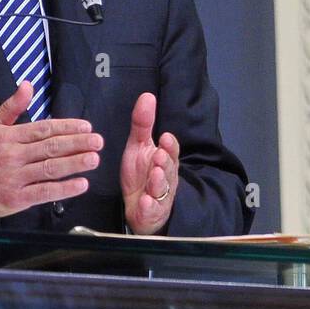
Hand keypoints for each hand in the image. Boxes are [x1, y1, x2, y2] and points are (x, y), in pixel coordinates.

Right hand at [0, 80, 103, 218]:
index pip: (43, 129)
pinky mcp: (16, 198)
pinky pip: (44, 192)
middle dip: (77, 143)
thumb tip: (27, 84)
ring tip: (94, 159)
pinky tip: (81, 184)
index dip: (67, 127)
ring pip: (50, 168)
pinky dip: (64, 189)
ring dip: (75, 164)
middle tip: (98, 141)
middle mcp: (13, 156)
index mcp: (9, 137)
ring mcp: (15, 178)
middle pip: (51, 147)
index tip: (86, 126)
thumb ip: (12, 107)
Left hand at [121, 92, 180, 234]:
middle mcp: (165, 178)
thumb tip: (147, 96)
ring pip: (162, 189)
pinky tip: (145, 201)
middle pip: (169, 170)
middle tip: (158, 155)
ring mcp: (159, 196)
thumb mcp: (138, 147)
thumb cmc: (141, 175)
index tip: (164, 138)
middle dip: (165, 163)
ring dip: (158, 181)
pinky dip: (149, 206)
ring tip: (154, 174)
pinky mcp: (151, 212)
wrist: (139, 208)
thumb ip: (143, 124)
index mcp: (164, 160)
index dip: (169, 146)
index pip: (171, 152)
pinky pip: (152, 210)